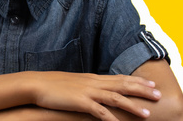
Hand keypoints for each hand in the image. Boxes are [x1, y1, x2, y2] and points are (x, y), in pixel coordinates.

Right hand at [30, 72, 160, 120]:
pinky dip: (111, 119)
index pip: (118, 78)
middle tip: (158, 95)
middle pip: (122, 85)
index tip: (150, 84)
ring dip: (133, 106)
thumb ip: (85, 85)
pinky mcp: (80, 102)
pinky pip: (99, 112)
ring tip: (148, 113)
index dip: (136, 81)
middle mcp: (92, 82)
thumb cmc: (51, 84)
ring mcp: (87, 92)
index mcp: (91, 77)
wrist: (36, 84)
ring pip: (116, 97)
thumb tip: (94, 90)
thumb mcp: (72, 82)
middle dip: (142, 90)